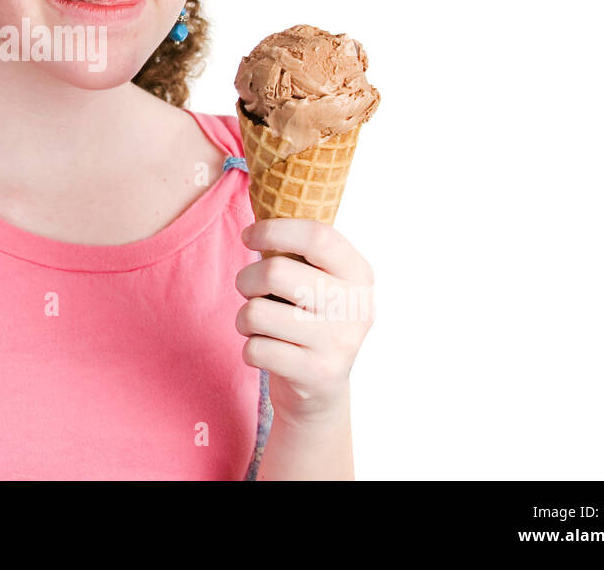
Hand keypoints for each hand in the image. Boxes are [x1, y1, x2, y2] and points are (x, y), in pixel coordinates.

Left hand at [234, 218, 374, 426]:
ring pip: (256, 312)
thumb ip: (299, 252)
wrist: (322, 390)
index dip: (273, 230)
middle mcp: (356, 307)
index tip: (249, 235)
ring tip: (259, 324)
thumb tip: (260, 212)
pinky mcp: (316, 373)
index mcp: (359, 274)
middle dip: (246, 279)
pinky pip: (255, 349)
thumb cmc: (309, 319)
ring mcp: (338, 343)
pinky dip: (250, 348)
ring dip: (244, 317)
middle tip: (249, 288)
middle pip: (276, 273)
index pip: (318, 236)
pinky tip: (269, 351)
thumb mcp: (320, 282)